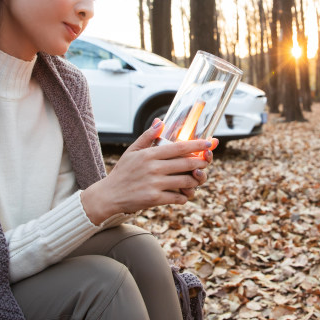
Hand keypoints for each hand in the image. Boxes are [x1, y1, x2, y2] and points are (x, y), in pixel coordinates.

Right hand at [79, 119, 215, 223]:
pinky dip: (184, 196)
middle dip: (202, 162)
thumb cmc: (123, 172)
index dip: (198, 145)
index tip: (210, 142)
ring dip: (195, 181)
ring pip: (186, 181)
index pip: (180, 147)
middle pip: (187, 164)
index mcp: (150, 154)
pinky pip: (178, 197)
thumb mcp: (132, 151)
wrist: (109, 195)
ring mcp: (155, 184)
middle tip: (206, 162)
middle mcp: (154, 168)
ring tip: (195, 179)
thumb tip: (160, 121)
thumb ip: (148, 136)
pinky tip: (183, 193)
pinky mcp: (154, 198)